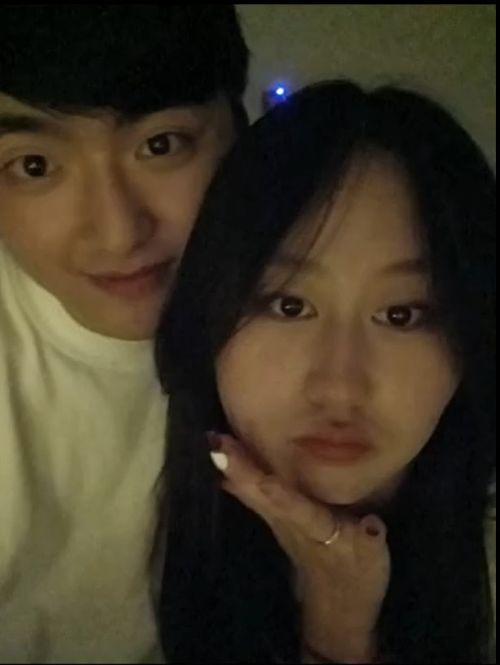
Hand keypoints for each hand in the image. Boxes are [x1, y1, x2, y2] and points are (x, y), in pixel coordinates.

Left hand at [208, 432, 390, 663]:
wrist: (336, 610)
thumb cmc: (357, 579)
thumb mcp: (373, 561)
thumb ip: (371, 541)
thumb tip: (373, 523)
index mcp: (316, 530)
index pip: (298, 511)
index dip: (282, 496)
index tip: (263, 477)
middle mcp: (290, 524)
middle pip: (262, 495)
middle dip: (240, 468)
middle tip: (216, 439)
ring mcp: (279, 523)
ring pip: (252, 494)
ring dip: (234, 469)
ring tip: (214, 441)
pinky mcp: (277, 521)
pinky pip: (253, 498)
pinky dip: (237, 481)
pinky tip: (222, 469)